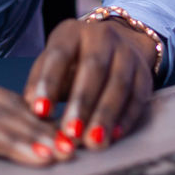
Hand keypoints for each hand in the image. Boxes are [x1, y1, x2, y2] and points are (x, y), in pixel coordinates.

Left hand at [23, 18, 157, 149]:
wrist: (116, 43)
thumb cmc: (73, 60)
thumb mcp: (52, 63)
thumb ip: (39, 83)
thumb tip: (30, 109)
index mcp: (72, 32)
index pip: (59, 55)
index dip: (49, 83)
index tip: (40, 111)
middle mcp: (102, 36)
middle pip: (94, 68)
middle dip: (82, 103)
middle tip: (70, 133)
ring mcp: (127, 53)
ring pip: (118, 83)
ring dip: (105, 115)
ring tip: (93, 142)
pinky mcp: (144, 73)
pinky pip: (138, 96)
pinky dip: (126, 118)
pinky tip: (114, 136)